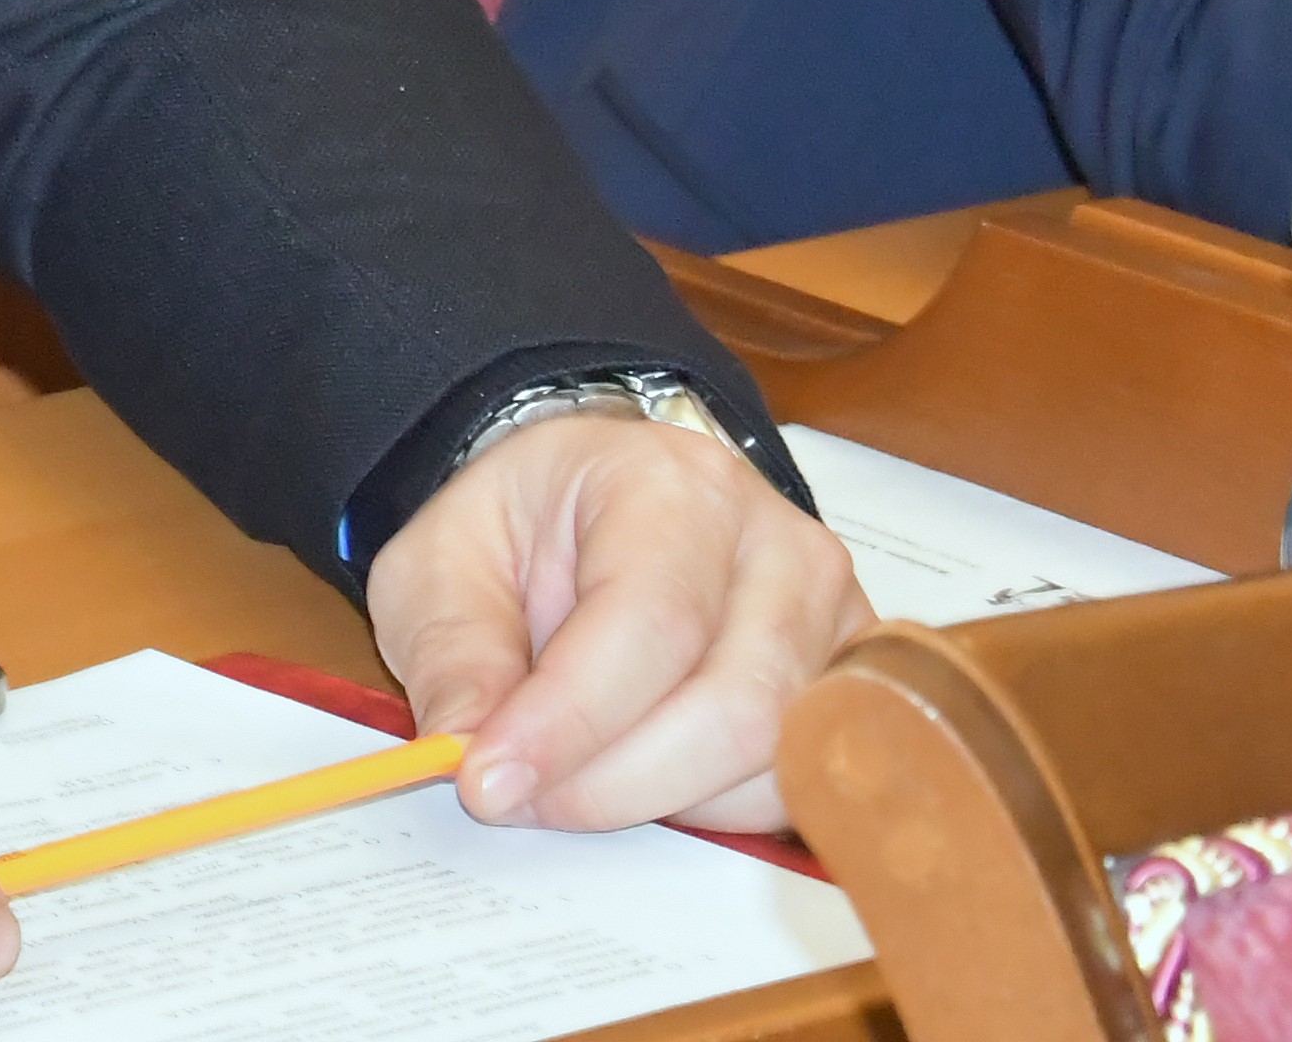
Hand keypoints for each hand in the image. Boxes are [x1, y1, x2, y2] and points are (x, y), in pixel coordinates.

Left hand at [367, 410, 872, 836]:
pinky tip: (641, 773)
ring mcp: (832, 620)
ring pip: (771, 761)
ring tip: (573, 769)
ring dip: (657, 799)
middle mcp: (780, 544)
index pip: (650, 621)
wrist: (593, 511)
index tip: (490, 782)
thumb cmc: (527, 531)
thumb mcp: (442, 566)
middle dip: (611, 782)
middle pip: (732, 707)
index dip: (570, 721)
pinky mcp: (849, 688)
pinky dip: (710, 808)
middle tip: (520, 798)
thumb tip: (469, 751)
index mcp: (673, 483)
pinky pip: (796, 786)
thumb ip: (454, 655)